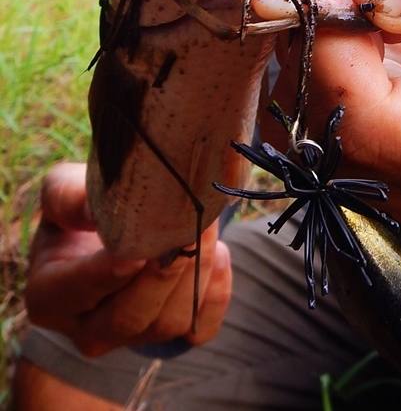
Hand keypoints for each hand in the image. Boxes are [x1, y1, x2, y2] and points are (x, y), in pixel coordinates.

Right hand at [24, 162, 231, 355]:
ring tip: (208, 225)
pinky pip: (201, 329)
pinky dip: (216, 295)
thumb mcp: (62, 191)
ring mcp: (130, 339)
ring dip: (196, 273)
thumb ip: (70, 197)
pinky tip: (221, 254)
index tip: (138, 250)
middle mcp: (86, 328)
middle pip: (129, 317)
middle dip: (164, 273)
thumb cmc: (81, 206)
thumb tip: (97, 209)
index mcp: (50, 296)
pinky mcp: (170, 338)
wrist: (109, 227)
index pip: (80, 291)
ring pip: (168, 324)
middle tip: (191, 227)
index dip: (110, 273)